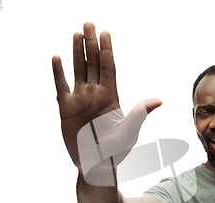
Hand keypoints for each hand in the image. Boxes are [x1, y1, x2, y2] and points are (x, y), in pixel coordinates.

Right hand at [52, 22, 161, 169]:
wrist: (97, 166)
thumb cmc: (116, 151)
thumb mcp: (129, 132)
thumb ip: (139, 114)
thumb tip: (158, 101)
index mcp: (111, 97)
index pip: (108, 68)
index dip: (107, 51)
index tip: (106, 33)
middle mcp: (95, 95)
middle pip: (92, 64)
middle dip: (91, 44)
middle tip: (89, 24)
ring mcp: (80, 101)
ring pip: (78, 71)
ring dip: (77, 53)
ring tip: (76, 34)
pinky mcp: (66, 110)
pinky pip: (61, 87)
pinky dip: (58, 73)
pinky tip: (56, 57)